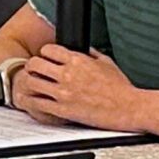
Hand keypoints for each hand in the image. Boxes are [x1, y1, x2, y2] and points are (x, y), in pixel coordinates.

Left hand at [14, 45, 143, 131]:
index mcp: (78, 61)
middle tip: (34, 72)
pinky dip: (30, 101)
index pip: (48, 50)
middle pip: (34, 63)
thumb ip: (91, 54)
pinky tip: (30, 101)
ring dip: (28, 84)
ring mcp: (64, 92)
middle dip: (32, 67)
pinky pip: (37, 103)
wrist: (131, 108)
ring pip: (31, 82)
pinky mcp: (63, 109)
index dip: (44, 54)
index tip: (45, 59)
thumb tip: (83, 49)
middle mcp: (68, 74)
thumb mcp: (107, 63)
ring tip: (29, 86)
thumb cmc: (122, 88)